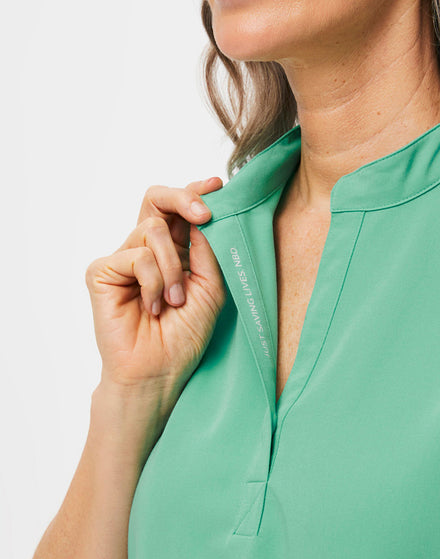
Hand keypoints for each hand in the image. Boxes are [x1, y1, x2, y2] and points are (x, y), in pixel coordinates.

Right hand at [85, 178, 224, 441]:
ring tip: (176, 301)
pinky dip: (153, 282)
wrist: (159, 372)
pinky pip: (135, 256)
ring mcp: (123, 259)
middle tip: (204, 214)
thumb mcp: (211, 288)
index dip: (195, 192)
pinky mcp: (102, 272)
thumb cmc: (185, 334)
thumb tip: (202, 215)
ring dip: (174, 267)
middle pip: (155, 200)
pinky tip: (153, 308)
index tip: (216, 185)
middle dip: (182, 198)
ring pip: (151, 231)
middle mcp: (147, 250)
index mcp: (174, 251)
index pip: (179, 210)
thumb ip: (206, 250)